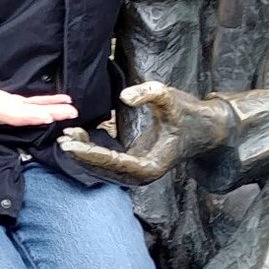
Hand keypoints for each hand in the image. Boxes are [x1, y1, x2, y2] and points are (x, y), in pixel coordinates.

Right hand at [0, 74, 76, 126]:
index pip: (14, 116)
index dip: (32, 117)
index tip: (48, 117)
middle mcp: (3, 112)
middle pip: (30, 115)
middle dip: (51, 114)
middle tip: (71, 114)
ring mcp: (7, 109)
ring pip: (33, 111)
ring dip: (53, 110)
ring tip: (72, 109)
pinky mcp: (9, 103)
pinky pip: (30, 105)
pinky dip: (46, 103)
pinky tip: (61, 101)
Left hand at [58, 80, 234, 185]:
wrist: (206, 129)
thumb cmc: (189, 114)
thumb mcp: (171, 97)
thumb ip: (149, 93)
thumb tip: (125, 97)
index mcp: (151, 167)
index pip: (114, 163)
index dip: (91, 154)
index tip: (71, 144)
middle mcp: (142, 175)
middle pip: (105, 170)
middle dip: (82, 156)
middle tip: (62, 139)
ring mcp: (138, 173)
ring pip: (104, 169)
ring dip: (84, 155)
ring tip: (65, 137)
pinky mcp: (134, 165)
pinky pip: (108, 162)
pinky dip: (92, 151)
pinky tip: (78, 137)